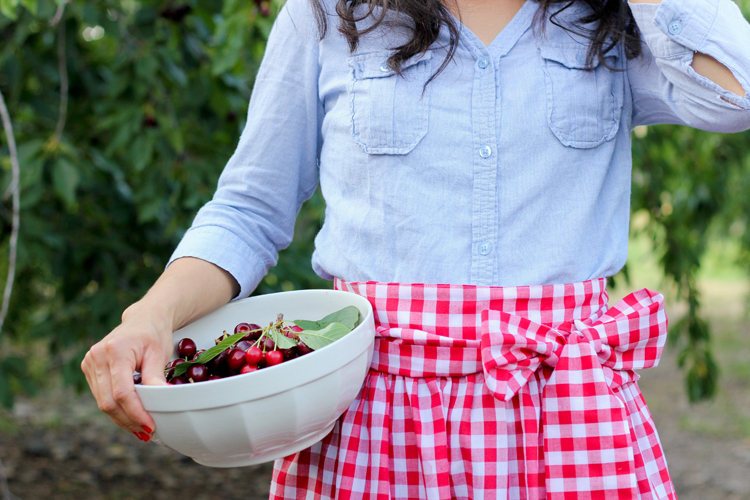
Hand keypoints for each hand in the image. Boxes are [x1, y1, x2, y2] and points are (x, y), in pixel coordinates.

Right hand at [81, 256, 239, 440]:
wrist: (144, 318)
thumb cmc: (154, 334)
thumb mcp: (159, 354)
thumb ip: (156, 377)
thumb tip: (164, 400)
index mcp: (115, 350)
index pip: (122, 392)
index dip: (135, 413)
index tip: (150, 426)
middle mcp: (97, 356)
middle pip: (109, 401)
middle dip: (128, 420)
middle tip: (147, 433)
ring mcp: (89, 362)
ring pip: (103, 402)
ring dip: (122, 418)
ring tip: (141, 428)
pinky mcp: (89, 368)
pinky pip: (101, 395)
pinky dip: (116, 408)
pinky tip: (131, 416)